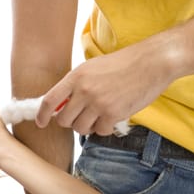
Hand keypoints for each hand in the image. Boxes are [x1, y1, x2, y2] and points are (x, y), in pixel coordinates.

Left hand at [35, 38, 175, 135]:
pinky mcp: (113, 114)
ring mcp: (98, 103)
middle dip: (70, 122)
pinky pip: (99, 131)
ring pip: (80, 128)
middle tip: (81, 117)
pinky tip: (111, 118)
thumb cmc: (123, 64)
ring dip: (87, 126)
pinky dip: (103, 128)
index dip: (42, 115)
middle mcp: (84, 90)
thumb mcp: (92, 68)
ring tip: (98, 116)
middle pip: (63, 120)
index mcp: (76, 76)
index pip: (49, 100)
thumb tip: (60, 105)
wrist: (152, 62)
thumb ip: (75, 85)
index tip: (41, 122)